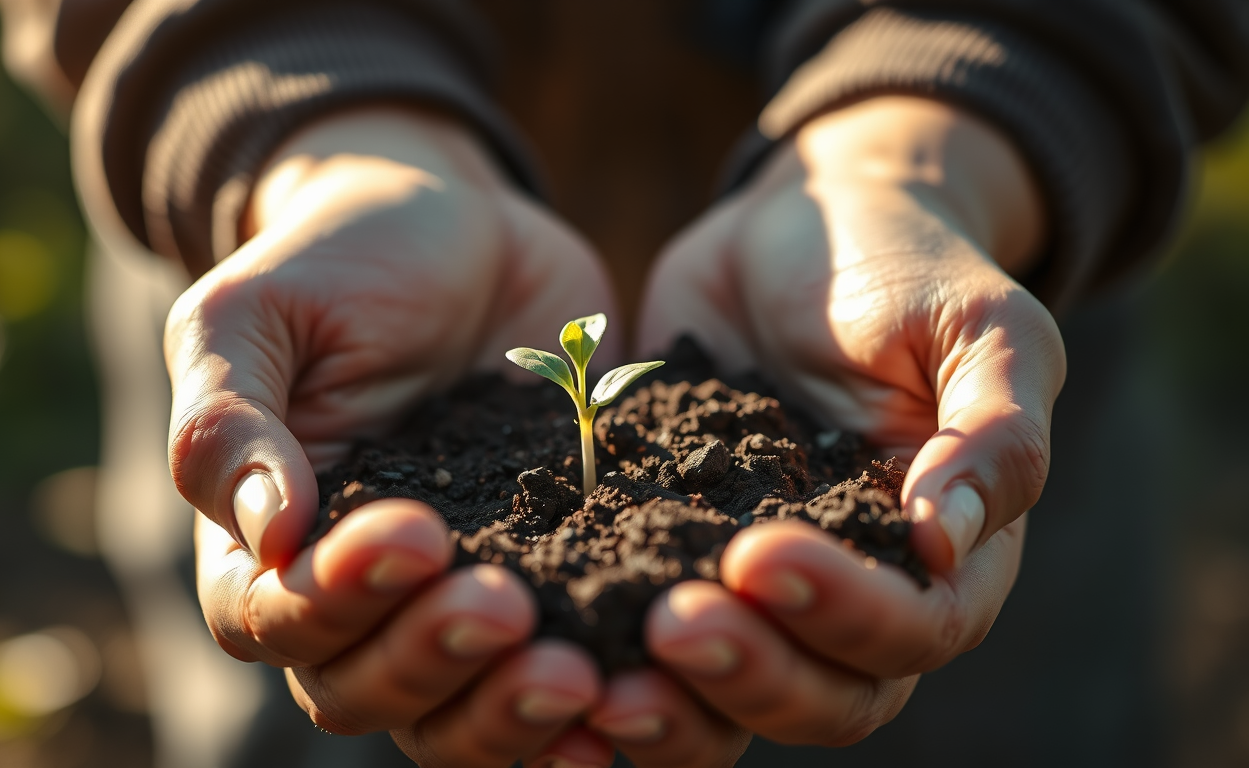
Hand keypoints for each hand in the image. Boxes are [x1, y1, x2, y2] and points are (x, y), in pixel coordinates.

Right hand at [171, 106, 615, 765]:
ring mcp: (456, 594)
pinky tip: (631, 692)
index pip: (272, 618)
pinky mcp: (549, 578)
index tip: (417, 534)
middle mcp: (356, 593)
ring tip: (580, 675)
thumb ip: (229, 419)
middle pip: (364, 688)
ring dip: (510, 710)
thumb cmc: (337, 262)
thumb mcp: (255, 313)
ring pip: (456, 711)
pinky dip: (584, 707)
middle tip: (509, 610)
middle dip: (434, 661)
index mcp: (266, 540)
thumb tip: (269, 533)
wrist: (459, 229)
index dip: (335, 603)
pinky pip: (555, 676)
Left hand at [590, 96, 1063, 761]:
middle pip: (821, 696)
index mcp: (944, 559)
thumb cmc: (908, 271)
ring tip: (598, 681)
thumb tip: (946, 545)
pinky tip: (540, 655)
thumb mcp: (980, 329)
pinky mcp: (669, 553)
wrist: (799, 231)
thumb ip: (994, 433)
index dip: (843, 616)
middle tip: (669, 628)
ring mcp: (755, 587)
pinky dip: (603, 662)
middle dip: (748, 675)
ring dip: (673, 706)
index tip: (759, 554)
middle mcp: (854, 595)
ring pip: (730, 697)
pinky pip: (641, 633)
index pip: (913, 632)